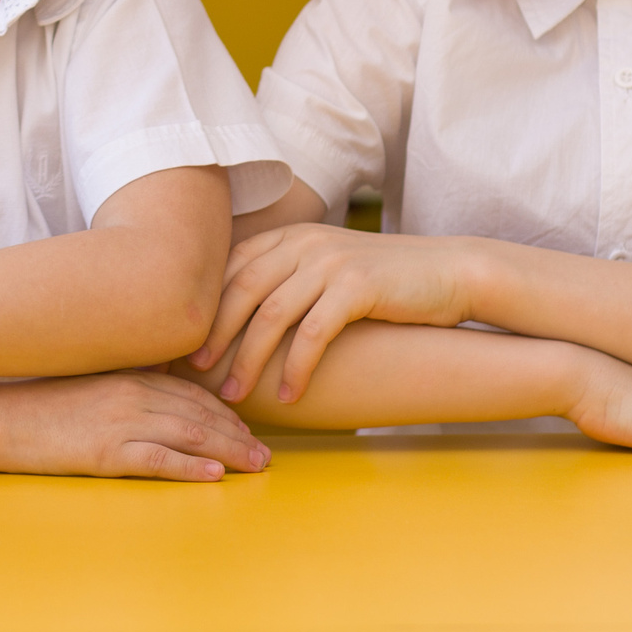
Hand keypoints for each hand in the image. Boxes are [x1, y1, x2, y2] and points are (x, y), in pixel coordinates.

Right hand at [0, 370, 271, 481]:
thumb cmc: (43, 404)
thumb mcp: (93, 385)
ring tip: (255, 465)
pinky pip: (157, 459)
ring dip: (229, 451)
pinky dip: (190, 467)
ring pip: (190, 435)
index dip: (225, 412)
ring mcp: (121, 422)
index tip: (247, 429)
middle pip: (200, 414)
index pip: (193, 394)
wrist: (0, 418)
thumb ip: (128, 388)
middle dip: (238, 434)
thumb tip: (160, 399)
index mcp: (132, 376)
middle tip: (264, 453)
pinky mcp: (106, 451)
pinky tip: (214, 475)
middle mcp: (134, 394)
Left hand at [189, 223, 475, 402]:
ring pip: (271, 314)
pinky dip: (296, 366)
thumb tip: (239, 324)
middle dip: (214, 335)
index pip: (230, 269)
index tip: (181, 344)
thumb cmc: (385, 282)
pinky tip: (289, 395)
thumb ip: (288, 282)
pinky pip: (314, 332)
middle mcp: (305, 242)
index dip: (203, 307)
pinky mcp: (358, 284)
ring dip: (248, 359)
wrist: (450, 272)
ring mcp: (331, 261)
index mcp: (292, 236)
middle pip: (241, 290)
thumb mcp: (329, 270)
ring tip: (234, 395)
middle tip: (192, 373)